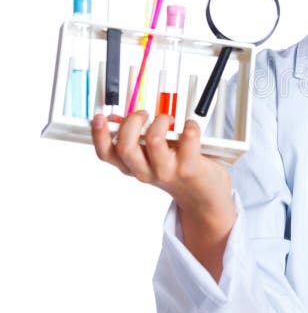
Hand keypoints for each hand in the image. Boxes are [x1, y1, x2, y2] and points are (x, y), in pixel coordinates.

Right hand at [91, 111, 233, 225]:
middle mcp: (146, 172)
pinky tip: (190, 127)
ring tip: (169, 120)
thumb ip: (137, 140)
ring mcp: (167, 171)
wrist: (203, 198)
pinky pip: (188, 138)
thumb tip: (118, 118)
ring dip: (161, 121)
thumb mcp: (151, 159)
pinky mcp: (189, 167)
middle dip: (132, 122)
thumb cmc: (177, 173)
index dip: (99, 135)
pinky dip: (190, 125)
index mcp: (133, 167)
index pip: (106, 154)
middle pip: (125, 147)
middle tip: (144, 114)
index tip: (100, 117)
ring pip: (154, 140)